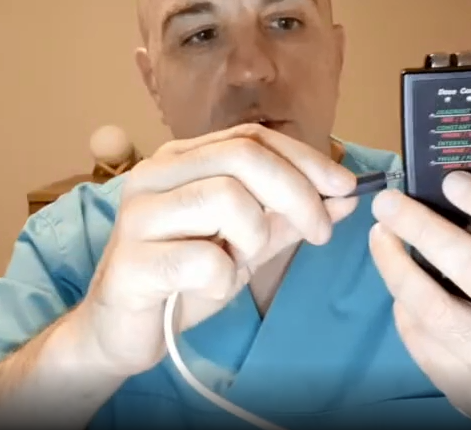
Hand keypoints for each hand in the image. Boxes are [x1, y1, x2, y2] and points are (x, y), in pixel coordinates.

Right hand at [73, 124, 358, 377]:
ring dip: (254, 237)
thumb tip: (348, 196)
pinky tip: (212, 288)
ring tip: (241, 262)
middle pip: (243, 157)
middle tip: (321, 231)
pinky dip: (224, 278)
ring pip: (224, 198)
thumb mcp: (247, 243)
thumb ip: (291, 217)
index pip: (252, 137)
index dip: (305, 158)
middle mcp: (156, 174)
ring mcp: (139, 215)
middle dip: (297, 193)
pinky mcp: (131, 261)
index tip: (346, 186)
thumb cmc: (185, 277)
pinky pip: (202, 259)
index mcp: (183, 159)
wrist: (123, 331)